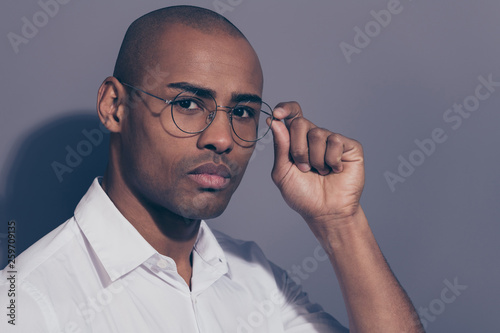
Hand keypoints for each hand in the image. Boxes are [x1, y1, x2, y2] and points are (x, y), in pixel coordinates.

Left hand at [269, 102, 364, 228]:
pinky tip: (335, 170)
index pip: (292, 115)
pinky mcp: (350, 146)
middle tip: (303, 167)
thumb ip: (280, 147)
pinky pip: (335, 141)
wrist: (325, 212)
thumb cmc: (303, 195)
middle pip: (300, 123)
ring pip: (318, 134)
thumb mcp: (282, 172)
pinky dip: (331, 160)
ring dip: (315, 159)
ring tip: (320, 172)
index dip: (285, 109)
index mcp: (297, 141)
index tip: (278, 114)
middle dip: (297, 149)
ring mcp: (332, 140)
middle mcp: (314, 137)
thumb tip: (275, 121)